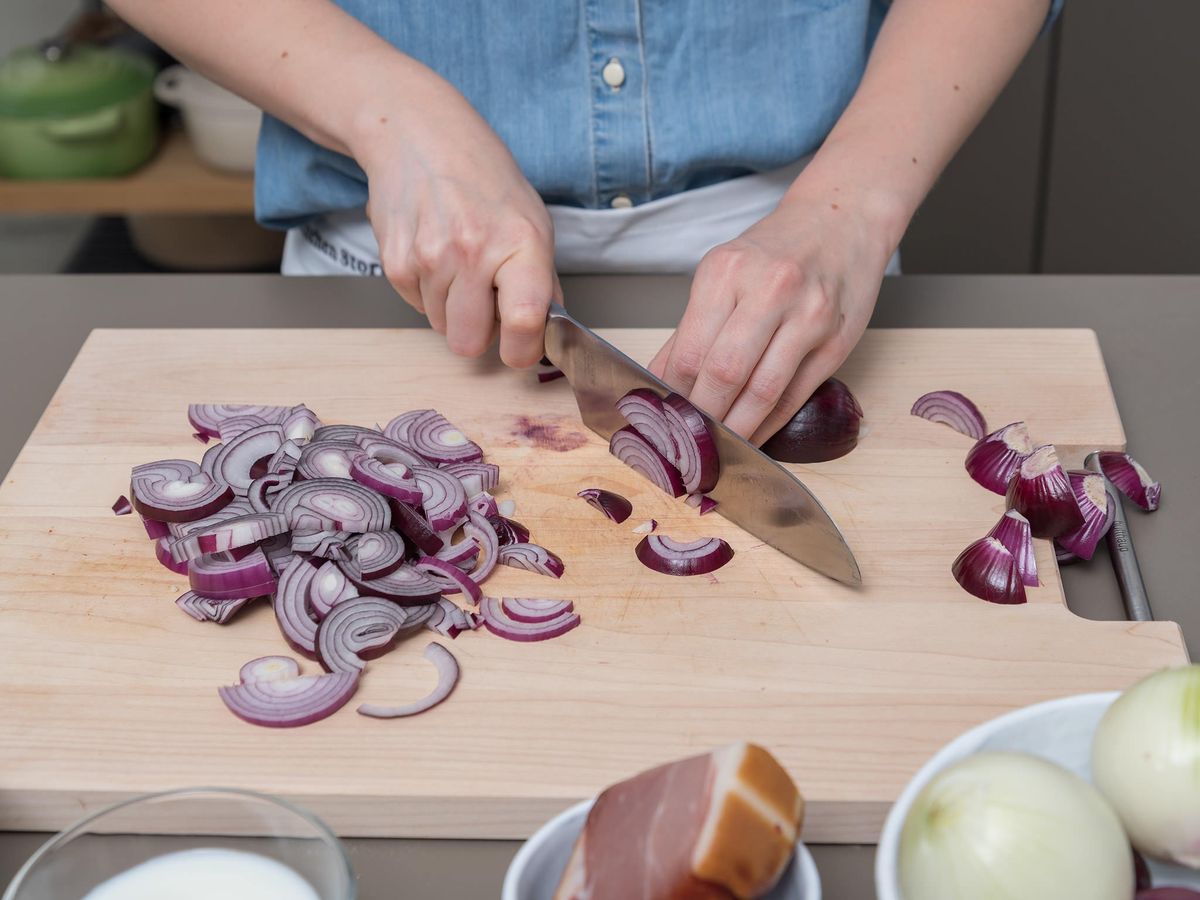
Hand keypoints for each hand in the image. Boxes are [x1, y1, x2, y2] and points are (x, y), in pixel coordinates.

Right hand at [352, 91, 558, 367]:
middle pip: (469, 343)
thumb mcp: (532, 220)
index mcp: (519, 243)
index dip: (523, 350)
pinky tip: (434, 252)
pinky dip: (428, 291)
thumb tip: (548, 331)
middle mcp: (472, 252)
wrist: (417, 134)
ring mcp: (429, 258)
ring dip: (452, 307)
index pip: (524, 322)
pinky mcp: (395, 263)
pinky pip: (417, 306)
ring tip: (458, 263)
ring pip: (441, 327)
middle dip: (478, 332)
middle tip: (485, 299)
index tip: (520, 348)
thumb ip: (542, 280)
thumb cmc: (482, 176)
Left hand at [648, 186, 894, 443]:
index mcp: (727, 271)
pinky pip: (795, 396)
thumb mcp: (724, 273)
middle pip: (724, 373)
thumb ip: (691, 329)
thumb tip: (658, 382)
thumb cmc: (777, 249)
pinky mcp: (837, 341)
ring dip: (736, 428)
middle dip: (702, 417)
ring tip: (717, 446)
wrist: (843, 219)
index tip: (663, 419)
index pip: (689, 351)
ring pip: (762, 392)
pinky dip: (768, 422)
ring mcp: (809, 316)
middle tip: (687, 441)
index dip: (673, 395)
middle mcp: (770, 289)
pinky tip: (751, 433)